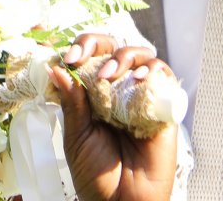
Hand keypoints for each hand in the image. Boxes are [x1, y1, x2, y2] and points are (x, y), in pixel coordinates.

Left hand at [50, 34, 176, 200]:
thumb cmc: (97, 177)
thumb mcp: (77, 137)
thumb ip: (72, 103)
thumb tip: (57, 68)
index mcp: (96, 94)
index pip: (91, 57)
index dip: (82, 48)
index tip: (69, 58)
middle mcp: (120, 91)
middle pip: (116, 48)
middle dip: (99, 46)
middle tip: (84, 61)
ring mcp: (143, 97)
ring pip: (141, 56)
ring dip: (124, 57)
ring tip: (110, 76)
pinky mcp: (165, 107)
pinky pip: (164, 77)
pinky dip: (152, 69)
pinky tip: (138, 78)